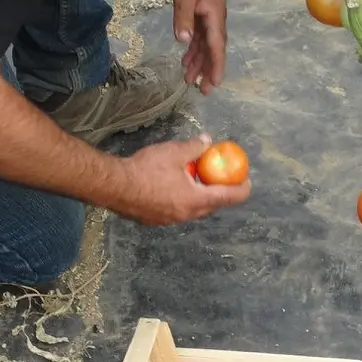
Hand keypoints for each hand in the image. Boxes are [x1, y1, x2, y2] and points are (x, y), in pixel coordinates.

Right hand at [109, 136, 250, 225]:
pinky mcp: (155, 220)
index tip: (247, 181)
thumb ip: (194, 148)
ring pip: (193, 209)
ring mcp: (170, 220)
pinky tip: (171, 186)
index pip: (229, 198)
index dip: (242, 189)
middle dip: (218, 192)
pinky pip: (176, 210)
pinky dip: (181, 199)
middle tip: (219, 177)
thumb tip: (206, 141)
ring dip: (198, 196)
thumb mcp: (174, 152)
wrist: (113, 186)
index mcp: (196, 200)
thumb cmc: (146, 169)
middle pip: (211, 206)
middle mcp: (186, 215)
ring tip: (194, 179)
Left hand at [169, 0, 225, 95]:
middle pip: (214, 50)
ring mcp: (209, 18)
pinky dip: (193, 50)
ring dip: (199, 63)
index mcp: (214, 16)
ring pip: (206, 46)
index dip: (216, 66)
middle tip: (202, 91)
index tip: (214, 84)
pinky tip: (185, 61)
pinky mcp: (201, 15)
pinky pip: (199, 37)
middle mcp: (215, 20)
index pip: (216, 46)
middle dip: (209, 70)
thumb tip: (183, 41)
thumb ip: (183, 18)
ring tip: (190, 81)